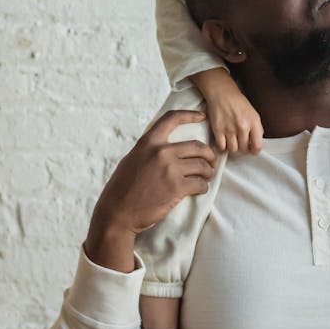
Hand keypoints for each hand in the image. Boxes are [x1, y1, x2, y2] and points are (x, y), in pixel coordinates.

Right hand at [86, 110, 215, 269]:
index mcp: (148, 143)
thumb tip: (165, 148)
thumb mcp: (132, 160)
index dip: (190, 115)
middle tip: (211, 162)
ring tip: (206, 177)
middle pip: (197, 146)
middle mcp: (161, 152)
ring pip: (202, 165)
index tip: (202, 116)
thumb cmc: (122, 189)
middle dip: (209, 154)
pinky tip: (200, 189)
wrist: (118, 213)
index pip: (171, 119)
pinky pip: (200, 183)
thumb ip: (149, 151)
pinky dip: (203, 187)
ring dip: (208, 172)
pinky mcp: (177, 188)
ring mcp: (170, 170)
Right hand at [202, 74, 263, 153]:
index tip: (252, 151)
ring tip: (232, 141)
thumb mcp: (253, 113)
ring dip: (232, 147)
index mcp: (254, 122)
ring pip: (233, 149)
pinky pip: (221, 146)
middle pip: (244, 149)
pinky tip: (223, 140)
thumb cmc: (238, 102)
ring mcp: (229, 129)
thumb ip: (257, 128)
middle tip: (240, 144)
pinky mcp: (218, 130)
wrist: (222, 93)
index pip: (257, 146)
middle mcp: (242, 127)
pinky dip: (222, 146)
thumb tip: (256, 143)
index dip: (255, 151)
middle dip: (243, 149)